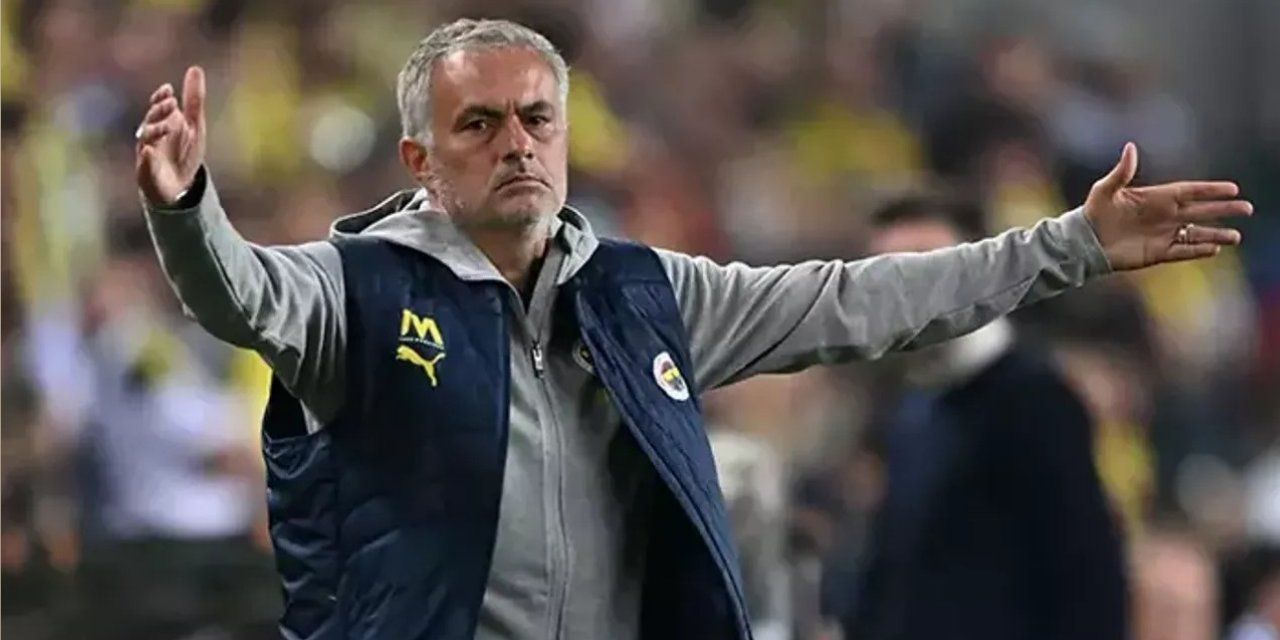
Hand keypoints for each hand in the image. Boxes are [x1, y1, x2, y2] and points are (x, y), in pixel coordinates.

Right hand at [135, 66, 206, 205]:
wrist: (180, 186)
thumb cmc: (184, 153)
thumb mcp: (194, 125)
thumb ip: (194, 100)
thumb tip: (195, 68)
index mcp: (162, 123)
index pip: (157, 106)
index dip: (161, 97)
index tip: (169, 89)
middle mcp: (151, 136)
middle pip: (151, 120)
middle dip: (159, 111)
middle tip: (172, 103)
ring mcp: (147, 154)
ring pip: (146, 140)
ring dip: (155, 131)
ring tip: (168, 126)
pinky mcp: (147, 173)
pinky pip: (144, 165)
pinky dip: (146, 158)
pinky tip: (149, 151)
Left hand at [1084, 142, 1252, 270]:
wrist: (1083, 242)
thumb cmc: (1093, 213)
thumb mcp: (1105, 190)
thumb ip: (1122, 172)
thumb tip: (1130, 147)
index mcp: (1156, 198)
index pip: (1190, 192)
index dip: (1211, 190)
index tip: (1233, 188)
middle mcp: (1164, 216)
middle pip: (1201, 211)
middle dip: (1224, 210)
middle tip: (1247, 208)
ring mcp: (1162, 235)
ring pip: (1196, 233)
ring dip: (1216, 234)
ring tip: (1236, 236)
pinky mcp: (1157, 253)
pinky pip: (1182, 251)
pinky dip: (1198, 250)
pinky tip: (1214, 249)